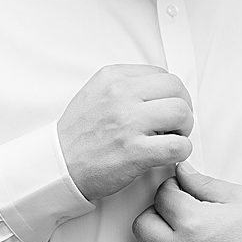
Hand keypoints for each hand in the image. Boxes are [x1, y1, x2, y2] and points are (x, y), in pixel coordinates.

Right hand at [57, 64, 193, 200]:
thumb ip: (127, 85)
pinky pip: (179, 146)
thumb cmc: (80, 135)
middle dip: (182, 108)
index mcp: (112, 78)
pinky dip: (181, 152)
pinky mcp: (134, 151)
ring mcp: (127, 123)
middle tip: (173, 126)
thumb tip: (162, 90)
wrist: (58, 166)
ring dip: (183, 129)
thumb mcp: (96, 93)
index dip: (171, 95)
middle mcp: (120, 95)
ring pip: (182, 113)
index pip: (163, 75)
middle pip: (177, 89)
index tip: (164, 110)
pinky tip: (167, 156)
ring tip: (169, 140)